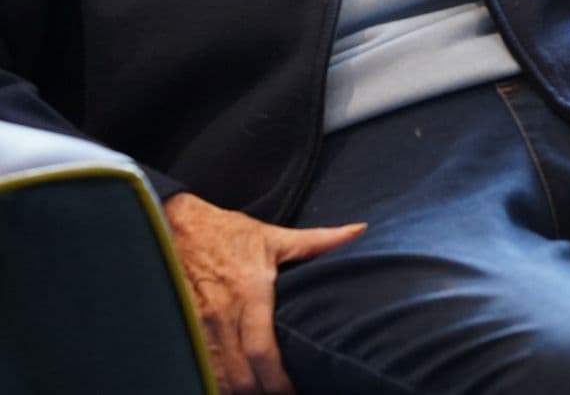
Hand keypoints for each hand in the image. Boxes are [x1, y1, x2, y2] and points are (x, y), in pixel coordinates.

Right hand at [162, 192, 365, 393]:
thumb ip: (318, 241)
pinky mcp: (182, 329)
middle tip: (281, 393)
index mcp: (250, 294)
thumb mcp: (274, 236)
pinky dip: (216, 380)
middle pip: (239, 375)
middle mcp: (221, 315)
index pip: (262, 351)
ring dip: (238, 390)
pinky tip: (231, 384)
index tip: (294, 389)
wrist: (177, 226)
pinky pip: (198, 366)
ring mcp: (197, 326)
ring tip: (260, 391)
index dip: (278, 379)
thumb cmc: (228, 233)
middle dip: (260, 392)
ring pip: (217, 376)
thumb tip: (358, 231)